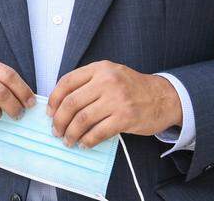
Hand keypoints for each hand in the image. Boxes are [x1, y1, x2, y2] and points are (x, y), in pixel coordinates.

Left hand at [47, 60, 181, 148]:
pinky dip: (87, 140)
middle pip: (71, 103)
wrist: (164, 97)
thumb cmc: (133, 87)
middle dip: (59, 120)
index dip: (54, 99)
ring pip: (82, 119)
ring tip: (68, 140)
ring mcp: (117, 99)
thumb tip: (60, 103)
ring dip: (71, 133)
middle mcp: (107, 81)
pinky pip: (98, 132)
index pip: (67, 82)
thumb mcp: (110, 74)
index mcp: (100, 68)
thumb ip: (88, 82)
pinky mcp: (125, 117)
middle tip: (56, 131)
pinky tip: (84, 144)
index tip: (50, 112)